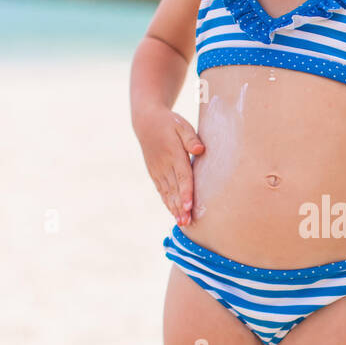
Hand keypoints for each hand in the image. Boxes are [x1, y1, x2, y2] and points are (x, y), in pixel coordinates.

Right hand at [134, 107, 204, 226]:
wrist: (146, 121)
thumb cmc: (169, 122)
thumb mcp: (181, 125)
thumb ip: (191, 138)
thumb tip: (200, 149)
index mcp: (173, 154)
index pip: (182, 177)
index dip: (186, 192)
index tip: (189, 206)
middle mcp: (164, 165)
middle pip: (175, 189)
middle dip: (181, 207)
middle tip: (187, 222)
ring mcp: (158, 170)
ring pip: (167, 193)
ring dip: (174, 208)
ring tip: (181, 223)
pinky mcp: (154, 172)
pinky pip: (161, 190)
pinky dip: (167, 202)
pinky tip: (173, 212)